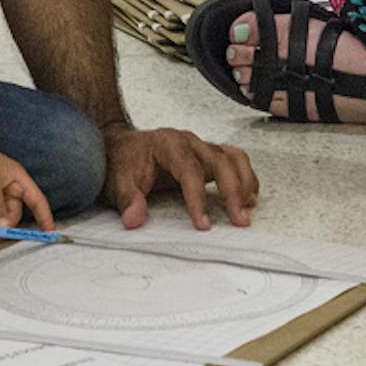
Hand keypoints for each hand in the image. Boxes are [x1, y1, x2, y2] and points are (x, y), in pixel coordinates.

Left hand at [103, 124, 259, 230]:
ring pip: (232, 157)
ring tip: (248, 208)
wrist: (122, 145)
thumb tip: (134, 219)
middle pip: (220, 160)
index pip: (189, 170)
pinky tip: (249, 195)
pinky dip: (245, 176)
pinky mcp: (207, 155)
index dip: (197, 198)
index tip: (202, 223)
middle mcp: (188, 141)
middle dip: (232, 190)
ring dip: (244, 182)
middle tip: (239, 219)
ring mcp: (200, 147)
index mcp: (167, 144)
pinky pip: (234, 159)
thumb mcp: (117, 182)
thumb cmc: (122, 161)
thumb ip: (127, 200)